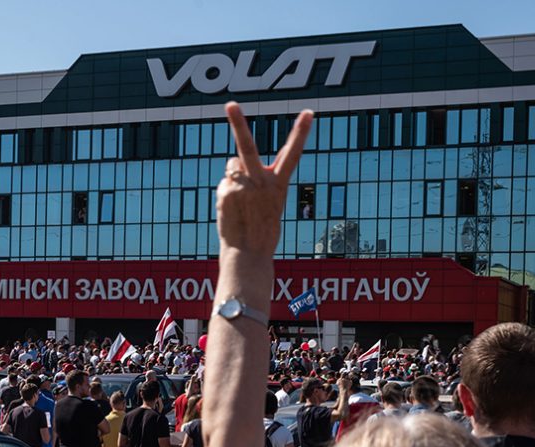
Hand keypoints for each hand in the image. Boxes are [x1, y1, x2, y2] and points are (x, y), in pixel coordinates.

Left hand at [216, 103, 312, 256]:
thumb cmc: (262, 230)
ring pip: (232, 165)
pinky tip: (233, 210)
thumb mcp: (268, 202)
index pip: (293, 154)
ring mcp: (242, 186)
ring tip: (241, 201)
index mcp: (279, 184)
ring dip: (234, 176)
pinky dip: (226, 192)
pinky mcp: (226, 193)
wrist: (249, 253)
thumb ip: (257, 180)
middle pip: (247, 147)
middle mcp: (261, 182)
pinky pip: (225, 182)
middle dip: (238, 123)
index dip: (301, 132)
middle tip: (230, 104)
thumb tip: (234, 164)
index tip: (308, 112)